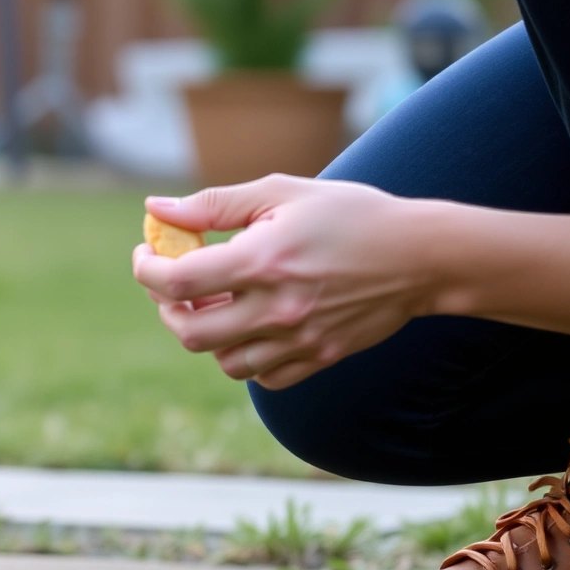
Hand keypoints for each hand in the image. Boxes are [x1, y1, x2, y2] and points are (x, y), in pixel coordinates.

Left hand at [131, 175, 438, 389]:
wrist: (422, 256)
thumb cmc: (350, 215)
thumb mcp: (282, 193)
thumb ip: (214, 204)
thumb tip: (155, 210)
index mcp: (264, 260)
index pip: (179, 281)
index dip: (148, 269)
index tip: (147, 254)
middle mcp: (279, 306)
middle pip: (190, 332)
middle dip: (167, 307)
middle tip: (173, 284)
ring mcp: (300, 338)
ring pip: (222, 360)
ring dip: (204, 334)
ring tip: (216, 302)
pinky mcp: (320, 357)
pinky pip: (262, 377)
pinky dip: (243, 356)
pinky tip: (249, 325)